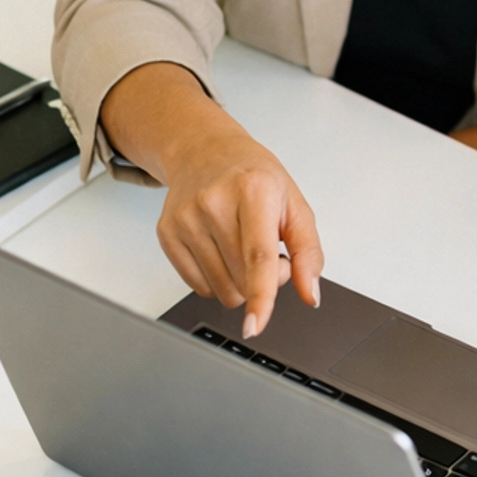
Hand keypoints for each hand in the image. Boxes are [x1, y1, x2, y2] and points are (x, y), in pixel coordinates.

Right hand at [101, 63, 322, 336]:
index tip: (256, 325)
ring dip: (240, 282)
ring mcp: (185, 219)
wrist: (205, 152)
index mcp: (253, 190)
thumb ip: (308, 252)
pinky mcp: (166, 233)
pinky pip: (198, 286)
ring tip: (243, 246)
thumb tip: (310, 295)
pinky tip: (221, 249)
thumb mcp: (294, 203)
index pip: (257, 256)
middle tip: (267, 249)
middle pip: (241, 279)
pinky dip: (217, 279)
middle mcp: (213, 203)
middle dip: (263, 279)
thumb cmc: (254, 177)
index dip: (261, 295)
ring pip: (220, 290)